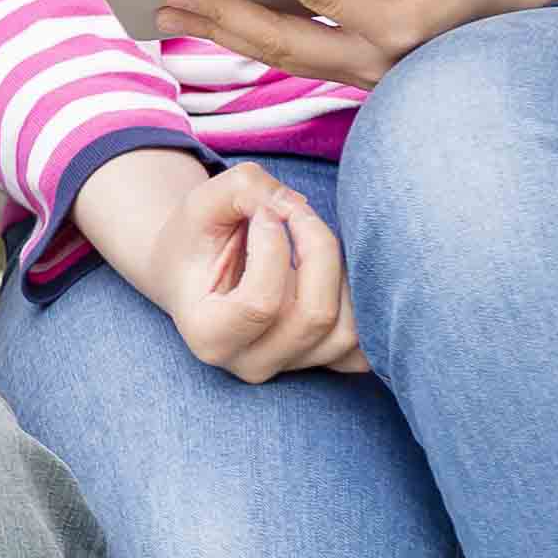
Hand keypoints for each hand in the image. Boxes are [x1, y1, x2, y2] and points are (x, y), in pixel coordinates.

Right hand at [96, 155, 363, 383]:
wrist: (193, 269)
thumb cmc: (196, 238)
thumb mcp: (202, 202)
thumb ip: (244, 190)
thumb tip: (297, 206)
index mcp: (208, 335)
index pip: (262, 304)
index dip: (273, 246)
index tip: (261, 210)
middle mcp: (250, 363)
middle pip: (315, 315)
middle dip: (317, 246)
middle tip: (294, 209)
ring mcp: (289, 367)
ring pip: (346, 329)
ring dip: (340, 269)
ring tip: (309, 238)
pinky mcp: (321, 362)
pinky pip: (364, 350)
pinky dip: (363, 309)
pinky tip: (333, 271)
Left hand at [152, 0, 557, 88]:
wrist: (517, 6)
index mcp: (404, 26)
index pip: (334, 0)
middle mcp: (377, 60)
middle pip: (287, 42)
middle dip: (224, 15)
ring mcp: (360, 73)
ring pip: (279, 56)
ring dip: (221, 31)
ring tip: (166, 5)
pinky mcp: (350, 69)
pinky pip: (288, 56)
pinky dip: (244, 37)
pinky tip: (203, 16)